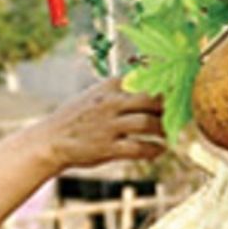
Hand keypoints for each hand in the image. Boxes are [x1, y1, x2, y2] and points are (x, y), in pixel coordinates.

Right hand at [37, 78, 165, 169]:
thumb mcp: (94, 95)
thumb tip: (148, 82)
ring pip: (147, 123)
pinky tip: (159, 149)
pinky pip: (139, 148)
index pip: (142, 78)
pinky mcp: (108, 148)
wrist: (51, 141)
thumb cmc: (76, 117)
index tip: (176, 89)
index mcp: (107, 87)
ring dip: (163, 129)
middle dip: (166, 107)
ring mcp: (108, 126)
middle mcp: (109, 103)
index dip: (162, 84)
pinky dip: (153, 149)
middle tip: (175, 113)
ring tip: (167, 133)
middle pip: (149, 99)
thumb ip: (118, 89)